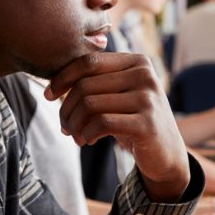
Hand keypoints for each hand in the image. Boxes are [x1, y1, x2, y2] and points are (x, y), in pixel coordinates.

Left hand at [47, 52, 189, 202]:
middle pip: (86, 85)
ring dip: (75, 124)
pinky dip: (87, 134)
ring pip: (90, 104)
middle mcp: (145, 75)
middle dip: (66, 108)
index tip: (48, 95)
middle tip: (65, 126)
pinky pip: (101, 123)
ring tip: (75, 136)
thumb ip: (97, 80)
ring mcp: (148, 99)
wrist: (166, 153)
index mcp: (137, 61)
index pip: (89, 61)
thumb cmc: (134, 120)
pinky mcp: (147, 124)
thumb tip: (53, 80)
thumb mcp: (119, 94)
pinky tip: (88, 140)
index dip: (62, 77)